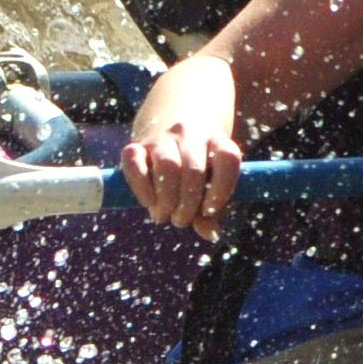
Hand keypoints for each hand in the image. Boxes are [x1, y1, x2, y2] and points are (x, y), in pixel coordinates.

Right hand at [120, 119, 242, 239]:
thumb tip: (211, 234)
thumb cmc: (196, 170)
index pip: (228, 159)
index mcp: (218, 141)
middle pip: (194, 169)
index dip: (222, 188)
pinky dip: (141, 187)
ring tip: (164, 215)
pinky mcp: (136, 145)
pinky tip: (149, 202)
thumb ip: (212, 210)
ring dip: (167, 198)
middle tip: (181, 220)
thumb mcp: (209, 186)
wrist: (165, 129)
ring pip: (167, 165)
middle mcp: (192, 134)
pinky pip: (134, 162)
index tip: (210, 211)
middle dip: (188, 203)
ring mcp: (163, 138)